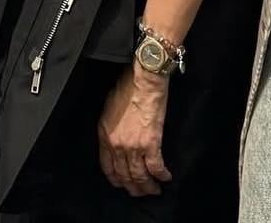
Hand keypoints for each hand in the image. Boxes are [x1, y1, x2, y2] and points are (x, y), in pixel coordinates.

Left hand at [97, 64, 172, 196]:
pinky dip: (161, 174)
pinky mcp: (151, 142)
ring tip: (153, 190)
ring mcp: (133, 146)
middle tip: (139, 192)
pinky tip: (165, 177)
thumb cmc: (128, 86)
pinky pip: (155, 166)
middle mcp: (117, 145)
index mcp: (105, 135)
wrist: (144, 79)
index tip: (122, 183)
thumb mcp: (109, 106)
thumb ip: (110, 126)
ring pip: (139, 175)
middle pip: (124, 175)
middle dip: (132, 187)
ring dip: (147, 186)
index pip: (107, 167)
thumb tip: (117, 135)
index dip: (116, 179)